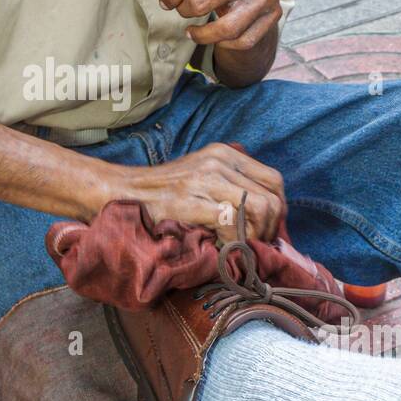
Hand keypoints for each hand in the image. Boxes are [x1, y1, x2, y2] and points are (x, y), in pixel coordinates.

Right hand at [115, 142, 285, 241]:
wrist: (123, 191)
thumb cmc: (164, 192)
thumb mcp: (202, 177)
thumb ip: (231, 187)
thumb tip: (265, 217)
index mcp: (225, 154)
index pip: (274, 181)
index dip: (278, 210)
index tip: (266, 230)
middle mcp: (219, 161)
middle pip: (272, 198)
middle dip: (268, 228)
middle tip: (253, 244)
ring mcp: (204, 179)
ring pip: (258, 209)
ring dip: (254, 236)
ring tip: (237, 246)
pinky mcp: (190, 200)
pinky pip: (231, 222)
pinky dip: (233, 241)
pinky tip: (219, 246)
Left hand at [159, 0, 281, 57]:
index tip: (166, 0)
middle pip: (201, 3)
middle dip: (184, 11)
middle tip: (181, 11)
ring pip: (223, 28)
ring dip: (201, 33)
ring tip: (192, 30)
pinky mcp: (273, 18)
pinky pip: (240, 41)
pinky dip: (221, 43)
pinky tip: (213, 34)